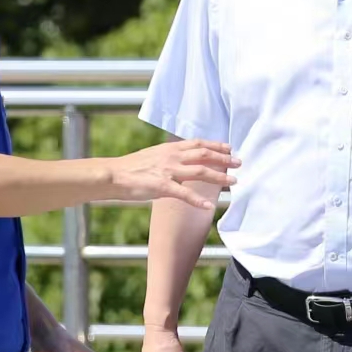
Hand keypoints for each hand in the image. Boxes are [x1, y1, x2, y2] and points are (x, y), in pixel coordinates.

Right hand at [109, 139, 238, 209]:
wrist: (112, 175)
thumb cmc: (131, 168)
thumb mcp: (153, 156)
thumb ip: (169, 157)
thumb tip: (182, 161)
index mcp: (169, 148)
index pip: (198, 143)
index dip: (215, 145)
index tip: (229, 147)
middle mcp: (172, 156)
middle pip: (204, 155)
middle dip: (224, 158)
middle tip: (239, 162)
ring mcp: (168, 171)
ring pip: (200, 171)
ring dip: (219, 176)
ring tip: (234, 181)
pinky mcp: (162, 186)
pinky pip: (185, 194)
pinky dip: (198, 201)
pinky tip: (209, 207)